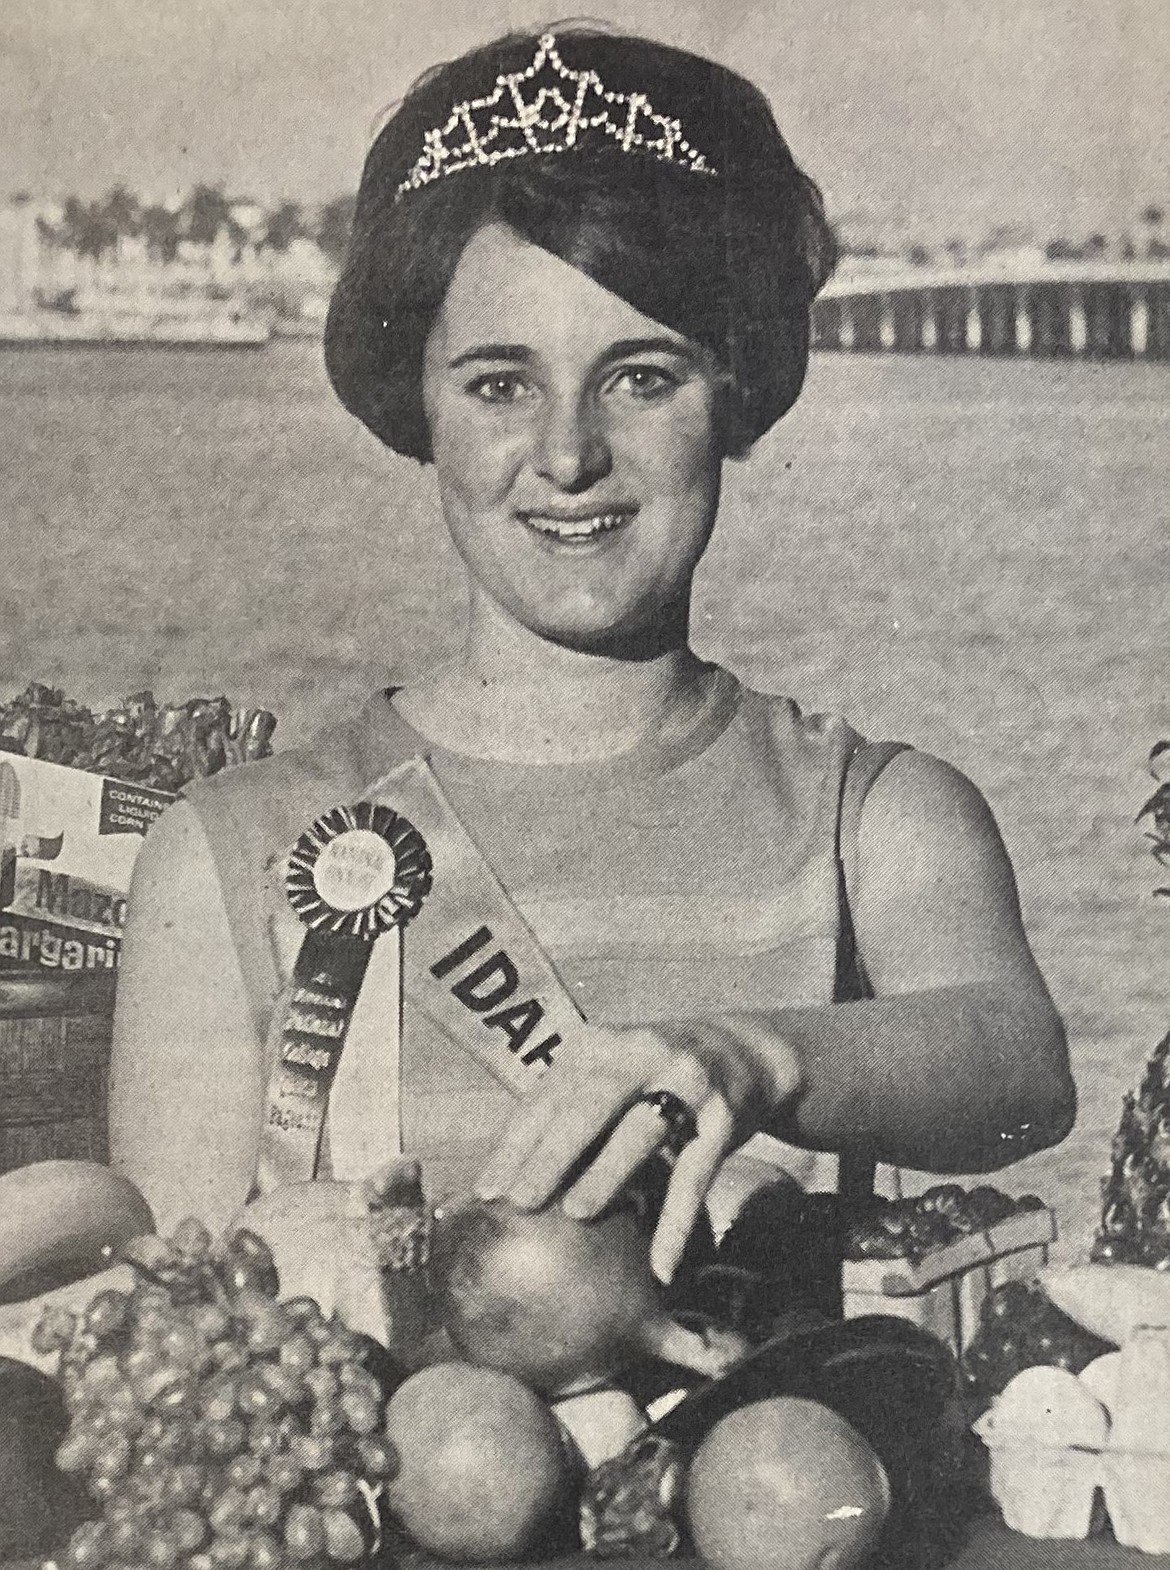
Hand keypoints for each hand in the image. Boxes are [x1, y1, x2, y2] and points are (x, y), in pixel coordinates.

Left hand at [475, 1020, 800, 1283]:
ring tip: (576, 1213)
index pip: (548, 1096)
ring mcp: (686, 1080)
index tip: (487, 1191)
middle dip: (551, 1155)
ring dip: (607, 1173)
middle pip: (589, 1106)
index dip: (515, 1144)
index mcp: (599, 1045)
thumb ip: (568, 1108)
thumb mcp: (610, 1073)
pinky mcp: (725, 1115)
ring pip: (642, 1130)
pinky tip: (661, 1265)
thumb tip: (508, 1179)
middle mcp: (641, 1052)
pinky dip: (677, 1221)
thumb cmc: (654, 1076)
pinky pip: (697, 1173)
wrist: (745, 1051)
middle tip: (520, 1202)